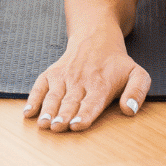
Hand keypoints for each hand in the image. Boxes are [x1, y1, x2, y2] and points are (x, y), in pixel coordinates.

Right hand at [23, 28, 150, 132]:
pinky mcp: (52, 74)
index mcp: (101, 85)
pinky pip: (40, 86)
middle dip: (63, 115)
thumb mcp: (137, 73)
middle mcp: (81, 81)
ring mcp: (64, 77)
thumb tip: (129, 110)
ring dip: (48, 110)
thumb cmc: (117, 63)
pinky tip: (28, 113)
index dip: (84, 115)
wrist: (96, 38)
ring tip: (43, 124)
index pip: (92, 103)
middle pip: (70, 102)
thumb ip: (137, 92)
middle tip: (57, 127)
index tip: (76, 125)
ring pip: (54, 96)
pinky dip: (33, 99)